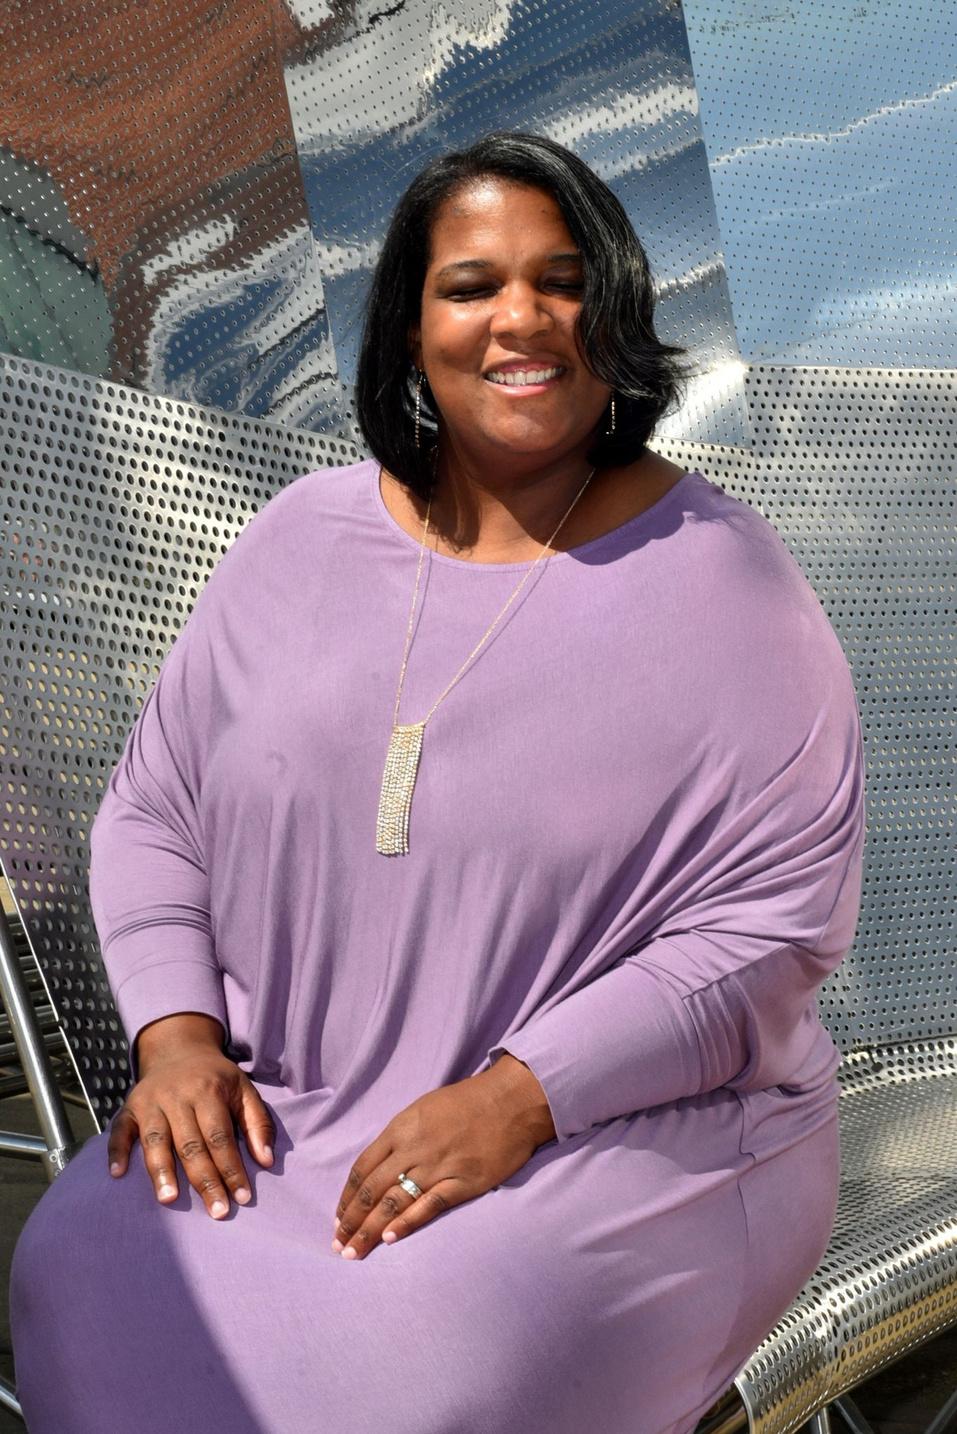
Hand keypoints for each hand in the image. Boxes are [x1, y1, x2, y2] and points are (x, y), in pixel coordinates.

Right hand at [107, 1015, 275, 1219]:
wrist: (178, 1049)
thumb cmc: (216, 1078)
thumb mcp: (244, 1089)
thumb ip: (258, 1123)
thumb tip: (267, 1161)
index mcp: (208, 1091)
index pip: (220, 1137)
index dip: (232, 1168)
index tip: (243, 1198)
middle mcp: (177, 1097)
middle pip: (191, 1144)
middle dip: (205, 1180)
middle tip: (217, 1212)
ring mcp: (150, 1102)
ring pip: (155, 1140)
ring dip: (161, 1171)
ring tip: (169, 1199)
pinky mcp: (129, 1107)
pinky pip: (119, 1130)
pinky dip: (117, 1151)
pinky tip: (118, 1174)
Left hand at [332, 1054, 555, 1260]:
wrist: (511, 1100)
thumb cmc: (467, 1101)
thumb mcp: (423, 1108)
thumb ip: (400, 1136)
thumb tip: (381, 1165)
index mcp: (401, 1129)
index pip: (363, 1169)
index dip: (348, 1198)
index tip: (339, 1219)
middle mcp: (414, 1148)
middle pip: (372, 1190)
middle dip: (352, 1221)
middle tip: (339, 1245)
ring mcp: (438, 1166)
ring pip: (394, 1202)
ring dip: (371, 1231)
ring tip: (355, 1252)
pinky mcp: (463, 1182)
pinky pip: (429, 1205)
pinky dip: (407, 1223)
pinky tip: (391, 1240)